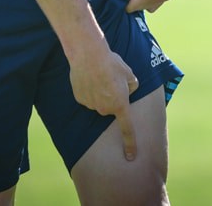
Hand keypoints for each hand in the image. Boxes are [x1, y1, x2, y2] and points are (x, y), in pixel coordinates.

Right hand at [68, 45, 141, 160]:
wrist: (89, 55)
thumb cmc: (112, 64)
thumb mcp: (130, 74)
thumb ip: (131, 87)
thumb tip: (127, 91)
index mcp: (120, 105)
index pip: (127, 128)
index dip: (130, 143)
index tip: (130, 156)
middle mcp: (104, 109)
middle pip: (111, 107)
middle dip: (114, 96)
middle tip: (112, 79)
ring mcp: (90, 105)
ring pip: (99, 101)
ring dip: (101, 91)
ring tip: (100, 74)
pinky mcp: (80, 98)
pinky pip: (88, 96)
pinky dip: (89, 89)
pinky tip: (89, 77)